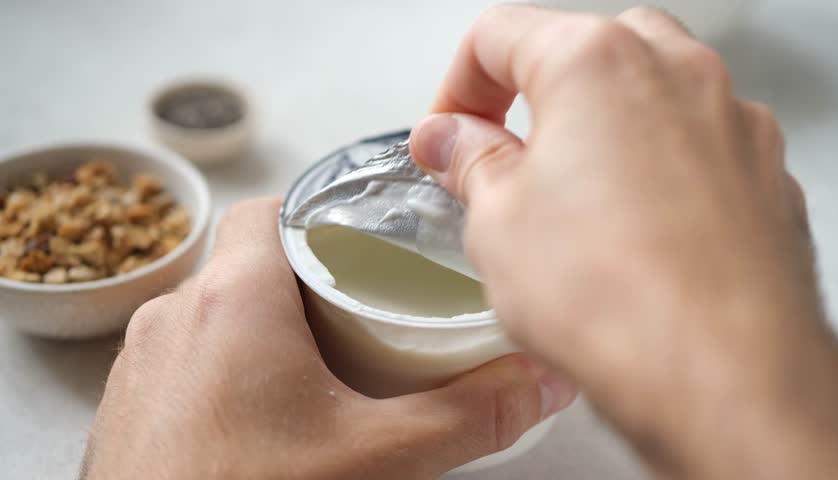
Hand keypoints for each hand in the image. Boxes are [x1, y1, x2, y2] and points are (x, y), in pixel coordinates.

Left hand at [81, 197, 575, 479]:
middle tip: (358, 317)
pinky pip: (182, 365)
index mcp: (233, 302)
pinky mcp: (130, 415)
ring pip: (212, 316)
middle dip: (306, 286)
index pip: (268, 211)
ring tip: (318, 370)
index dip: (315, 219)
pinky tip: (263, 418)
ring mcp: (142, 369)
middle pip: (248, 266)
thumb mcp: (380, 459)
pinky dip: (224, 374)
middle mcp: (174, 320)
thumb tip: (538, 382)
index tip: (359, 246)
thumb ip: (470, 413)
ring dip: (263, 331)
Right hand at [410, 5, 837, 478]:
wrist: (725, 375)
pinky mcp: (763, 175)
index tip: (449, 134)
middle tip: (506, 158)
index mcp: (595, 64)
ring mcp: (730, 121)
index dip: (456, 86)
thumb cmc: (616, 298)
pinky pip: (694, 147)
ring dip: (599, 131)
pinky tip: (631, 231)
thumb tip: (450, 140)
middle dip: (534, 97)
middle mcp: (675, 73)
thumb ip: (469, 162)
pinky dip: (655, 169)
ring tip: (570, 202)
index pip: (500, 35)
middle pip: (582, 51)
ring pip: (646, 96)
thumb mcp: (498, 223)